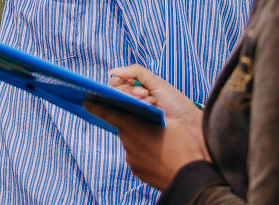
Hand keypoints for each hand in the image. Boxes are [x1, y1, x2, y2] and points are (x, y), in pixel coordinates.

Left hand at [85, 65, 208, 190]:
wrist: (191, 179)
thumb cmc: (184, 146)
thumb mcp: (172, 123)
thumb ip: (152, 117)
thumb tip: (144, 122)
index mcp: (134, 126)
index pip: (108, 113)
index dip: (97, 105)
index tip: (86, 100)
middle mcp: (128, 143)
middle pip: (124, 127)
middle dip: (131, 122)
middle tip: (145, 120)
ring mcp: (132, 159)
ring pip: (131, 143)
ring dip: (140, 139)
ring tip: (158, 141)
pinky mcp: (138, 171)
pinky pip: (137, 157)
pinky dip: (145, 153)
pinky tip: (159, 153)